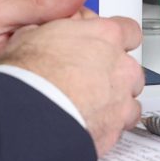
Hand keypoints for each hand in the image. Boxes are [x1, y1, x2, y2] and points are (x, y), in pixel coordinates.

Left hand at [0, 0, 96, 94]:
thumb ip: (38, 2)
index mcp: (37, 11)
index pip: (82, 15)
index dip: (94, 29)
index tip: (103, 42)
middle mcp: (40, 36)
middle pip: (83, 43)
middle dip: (91, 55)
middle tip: (92, 69)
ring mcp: (35, 62)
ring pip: (73, 69)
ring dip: (78, 77)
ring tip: (79, 86)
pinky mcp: (30, 87)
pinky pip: (55, 89)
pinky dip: (62, 94)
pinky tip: (65, 100)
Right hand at [0, 13, 146, 155]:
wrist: (28, 114)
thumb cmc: (28, 75)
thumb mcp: (30, 35)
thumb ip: (51, 31)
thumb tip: (42, 32)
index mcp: (105, 36)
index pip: (129, 31)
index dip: (117, 39)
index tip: (108, 45)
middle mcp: (120, 67)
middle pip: (131, 69)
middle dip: (114, 74)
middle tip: (89, 79)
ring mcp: (121, 100)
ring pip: (129, 100)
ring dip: (114, 103)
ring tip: (88, 106)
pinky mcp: (115, 129)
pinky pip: (119, 127)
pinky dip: (107, 127)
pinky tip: (89, 125)